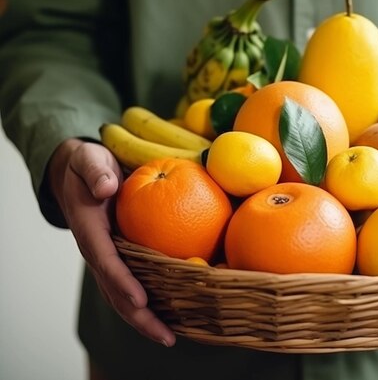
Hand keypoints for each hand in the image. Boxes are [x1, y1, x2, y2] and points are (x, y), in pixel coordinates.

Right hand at [47, 138, 175, 345]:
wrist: (80, 174)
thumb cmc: (88, 166)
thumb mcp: (89, 160)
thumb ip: (96, 172)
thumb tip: (107, 188)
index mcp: (90, 230)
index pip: (106, 261)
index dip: (122, 281)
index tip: (140, 299)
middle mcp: (98, 251)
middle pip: (116, 291)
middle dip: (139, 316)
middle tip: (166, 336)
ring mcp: (110, 257)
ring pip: (125, 295)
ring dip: (146, 318)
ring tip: (172, 337)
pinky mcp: (122, 258)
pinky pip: (136, 283)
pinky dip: (153, 301)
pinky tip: (178, 312)